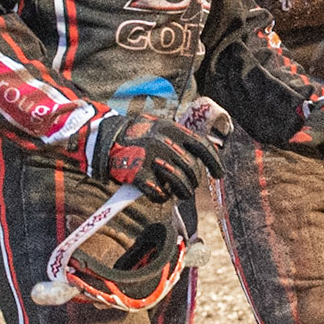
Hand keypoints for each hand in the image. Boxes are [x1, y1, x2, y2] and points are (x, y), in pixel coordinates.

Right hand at [92, 113, 222, 202]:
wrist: (104, 138)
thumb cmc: (137, 136)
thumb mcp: (159, 127)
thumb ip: (178, 139)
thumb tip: (201, 156)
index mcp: (172, 129)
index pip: (202, 146)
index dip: (214, 162)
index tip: (219, 174)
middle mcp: (164, 142)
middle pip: (192, 169)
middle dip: (193, 181)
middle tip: (188, 187)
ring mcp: (152, 158)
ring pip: (180, 184)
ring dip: (182, 192)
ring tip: (178, 193)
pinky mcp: (140, 175)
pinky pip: (160, 194)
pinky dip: (161, 197)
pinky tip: (158, 193)